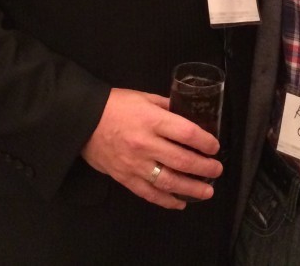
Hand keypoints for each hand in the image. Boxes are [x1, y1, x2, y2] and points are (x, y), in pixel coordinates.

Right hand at [81, 87, 222, 208]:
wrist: (82, 121)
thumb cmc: (115, 105)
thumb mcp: (143, 97)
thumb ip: (166, 107)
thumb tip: (187, 114)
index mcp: (151, 120)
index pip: (186, 133)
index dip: (205, 142)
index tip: (215, 147)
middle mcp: (145, 144)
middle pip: (182, 160)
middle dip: (204, 168)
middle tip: (216, 170)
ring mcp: (135, 164)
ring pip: (168, 182)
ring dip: (191, 189)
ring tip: (207, 192)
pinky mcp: (125, 178)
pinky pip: (149, 193)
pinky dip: (166, 200)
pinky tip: (180, 202)